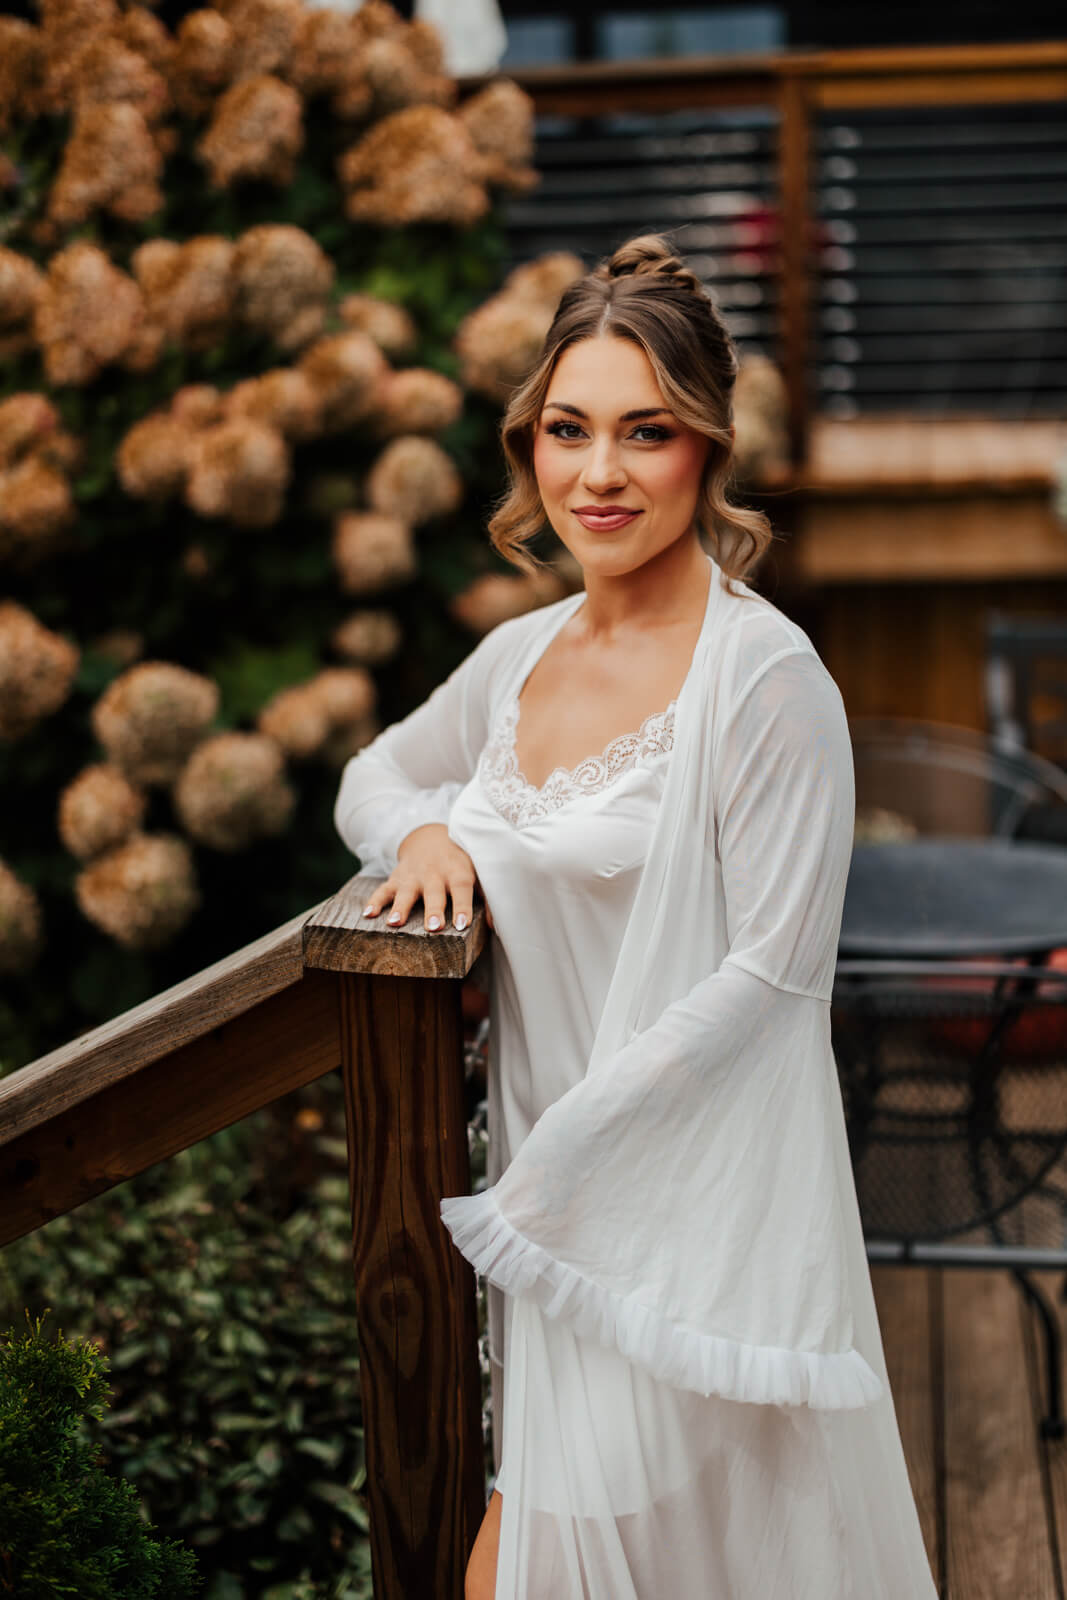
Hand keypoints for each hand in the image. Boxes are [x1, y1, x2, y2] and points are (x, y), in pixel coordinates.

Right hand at [361, 822, 493, 931]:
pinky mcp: (396, 878)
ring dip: (400, 908)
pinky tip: (367, 915)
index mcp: (457, 871)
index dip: (462, 906)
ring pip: (405, 892)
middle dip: (433, 910)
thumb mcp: (477, 871)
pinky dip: (374, 901)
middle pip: (434, 892)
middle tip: (433, 927)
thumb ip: (487, 896)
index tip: (462, 924)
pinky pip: (383, 889)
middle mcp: (434, 873)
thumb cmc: (460, 860)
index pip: (462, 888)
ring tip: (394, 924)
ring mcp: (412, 876)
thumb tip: (496, 926)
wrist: (430, 837)